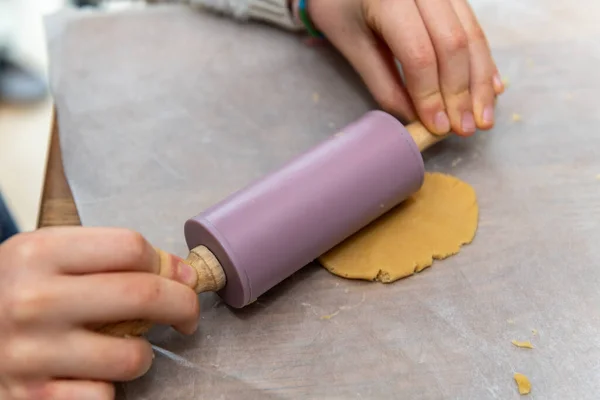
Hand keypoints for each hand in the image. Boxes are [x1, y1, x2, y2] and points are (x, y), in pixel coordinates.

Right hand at [0, 227, 199, 398]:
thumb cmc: (14, 292)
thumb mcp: (47, 257)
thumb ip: (108, 257)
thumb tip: (179, 273)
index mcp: (38, 254)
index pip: (131, 248)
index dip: (166, 264)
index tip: (179, 278)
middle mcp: (33, 301)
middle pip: (144, 295)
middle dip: (183, 306)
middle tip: (187, 314)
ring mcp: (30, 354)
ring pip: (132, 356)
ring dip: (142, 353)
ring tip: (124, 347)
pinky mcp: (30, 398)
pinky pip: (103, 395)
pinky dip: (106, 387)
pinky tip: (87, 374)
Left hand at [308, 0, 503, 135]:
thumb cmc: (339, 7)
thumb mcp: (352, 46)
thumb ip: (383, 84)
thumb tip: (416, 120)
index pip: (419, 54)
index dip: (431, 95)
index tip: (437, 127)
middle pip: (453, 44)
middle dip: (462, 93)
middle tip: (465, 129)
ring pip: (471, 35)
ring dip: (480, 81)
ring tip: (483, 118)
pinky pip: (474, 26)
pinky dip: (482, 61)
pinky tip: (490, 88)